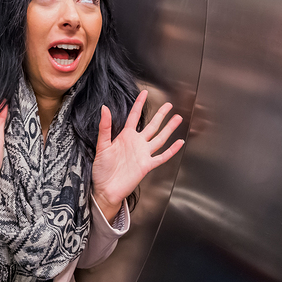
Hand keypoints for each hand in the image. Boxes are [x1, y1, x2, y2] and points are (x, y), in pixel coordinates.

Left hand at [92, 90, 183, 218]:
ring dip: (169, 128)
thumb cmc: (101, 169)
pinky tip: (179, 142)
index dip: (139, 104)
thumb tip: (104, 108)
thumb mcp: (101, 145)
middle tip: (169, 105)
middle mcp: (136, 143)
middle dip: (160, 115)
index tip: (144, 93)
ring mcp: (143, 154)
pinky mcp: (147, 165)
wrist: (106, 188)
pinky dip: (172, 150)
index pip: (134, 117)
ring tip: (177, 118)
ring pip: (160, 138)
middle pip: (152, 126)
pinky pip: (162, 156)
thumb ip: (104, 127)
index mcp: (125, 137)